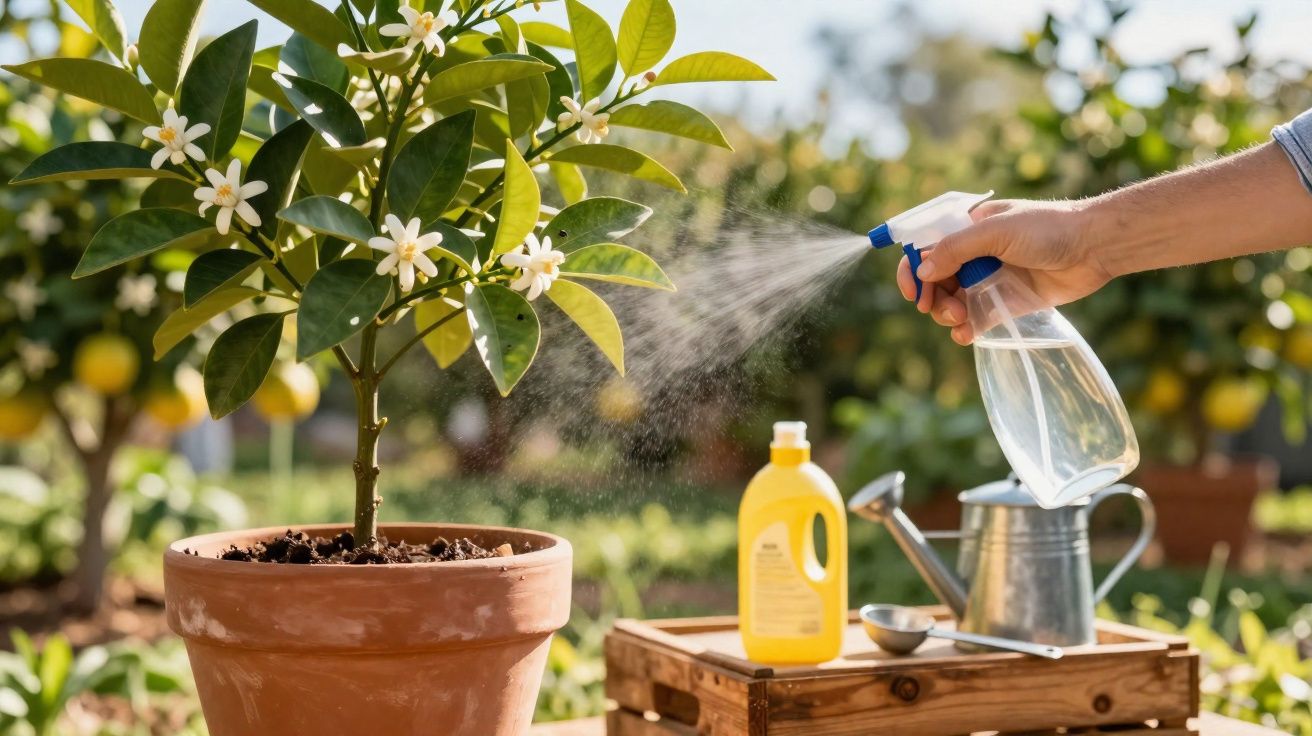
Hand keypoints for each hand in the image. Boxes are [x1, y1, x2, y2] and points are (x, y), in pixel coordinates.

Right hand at [897, 199, 1113, 344]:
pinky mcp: (1004, 302)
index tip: (914, 291)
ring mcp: (988, 278)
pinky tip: (965, 335)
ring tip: (961, 319)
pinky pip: (974, 319)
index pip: (926, 248)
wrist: (1094, 248)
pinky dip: (964, 329)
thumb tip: (922, 270)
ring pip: (951, 301)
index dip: (913, 269)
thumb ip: (956, 249)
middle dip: (932, 297)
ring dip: (947, 314)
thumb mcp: (996, 231)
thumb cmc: (1048, 228)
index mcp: (967, 229)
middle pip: (934, 280)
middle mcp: (973, 254)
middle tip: (942, 308)